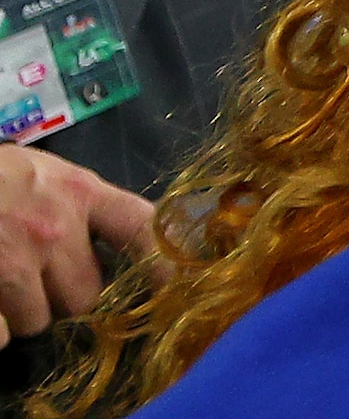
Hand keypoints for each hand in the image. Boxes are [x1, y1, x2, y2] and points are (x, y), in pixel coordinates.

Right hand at [0, 144, 150, 333]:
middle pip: (85, 296)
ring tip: (1, 281)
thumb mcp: (41, 173)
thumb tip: (110, 244)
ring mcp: (15, 265)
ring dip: (21, 312)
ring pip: (38, 321)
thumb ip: (76, 205)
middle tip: (37, 278)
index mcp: (78, 193)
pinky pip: (0, 335)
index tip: (172, 286)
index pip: (139, 227)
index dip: (160, 261)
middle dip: (63, 296)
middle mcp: (54, 230)